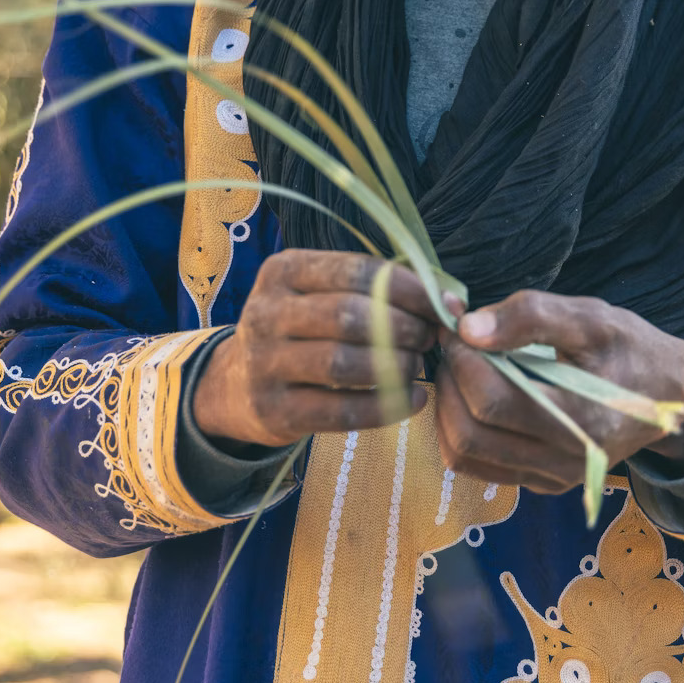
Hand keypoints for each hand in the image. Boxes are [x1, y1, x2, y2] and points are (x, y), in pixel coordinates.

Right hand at [191, 250, 436, 448]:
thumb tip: (447, 300)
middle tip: (428, 338)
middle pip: (349, 316)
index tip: (441, 305)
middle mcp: (265, 313)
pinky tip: (413, 400)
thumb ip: (373, 290)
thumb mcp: (317, 295)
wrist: (236, 387)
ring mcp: (264, 364)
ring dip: (394, 366)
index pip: (356, 272)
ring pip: (343, 364)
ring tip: (417, 366)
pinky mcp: (273, 411)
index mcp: (283, 271)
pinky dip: (386, 407)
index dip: (408, 288)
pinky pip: (340, 411)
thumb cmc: (300, 331)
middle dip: (402, 328)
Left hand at [436, 290, 683, 495]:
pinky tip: (477, 396)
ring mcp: (552, 478)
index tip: (457, 328)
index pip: (491, 400)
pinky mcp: (543, 483)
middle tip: (454, 347)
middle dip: (448, 384)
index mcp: (580, 419)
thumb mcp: (593, 318)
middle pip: (470, 434)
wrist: (672, 396)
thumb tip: (468, 328)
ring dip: (448, 409)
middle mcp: (564, 460)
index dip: (461, 360)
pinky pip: (481, 466)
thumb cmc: (632, 351)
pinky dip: (464, 430)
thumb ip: (532, 316)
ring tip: (462, 370)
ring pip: (466, 456)